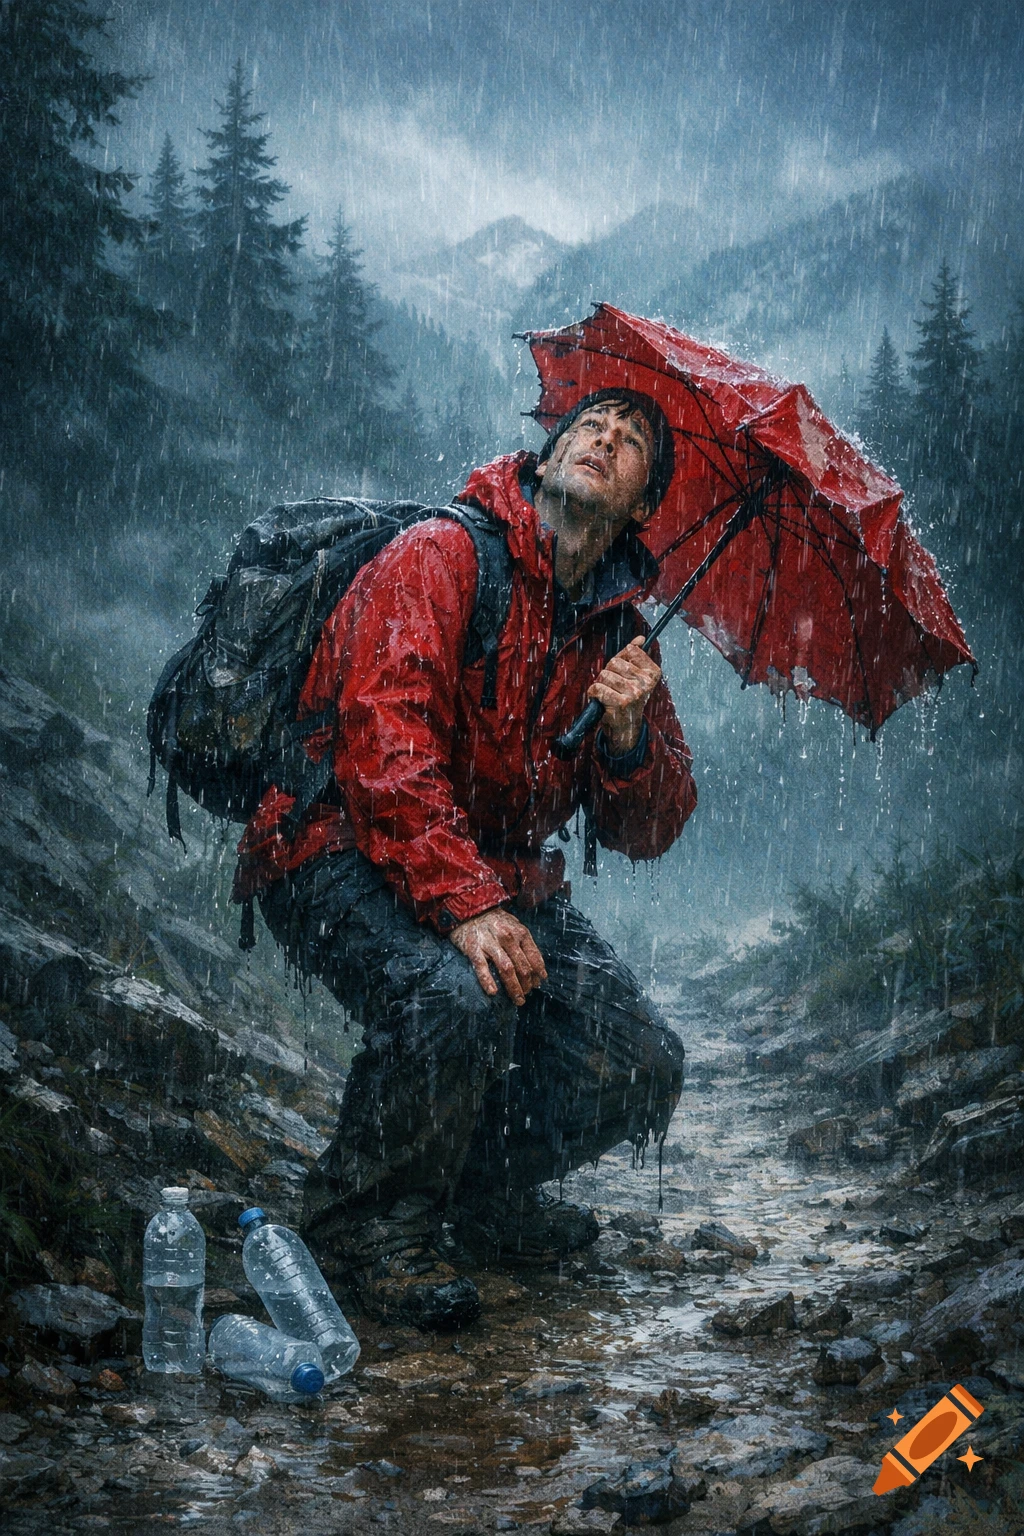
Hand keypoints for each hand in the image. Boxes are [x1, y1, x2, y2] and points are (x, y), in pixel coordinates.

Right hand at [449, 909, 546, 1004]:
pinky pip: (482, 967)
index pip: (534, 957)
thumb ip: (524, 944)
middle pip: (522, 966)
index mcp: (520, 932)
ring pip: (506, 969)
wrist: (468, 910)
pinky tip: (493, 992)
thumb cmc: (494, 922)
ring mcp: (490, 942)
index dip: (538, 973)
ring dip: (514, 987)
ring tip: (518, 999)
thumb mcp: (514, 926)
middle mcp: (507, 937)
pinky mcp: (473, 948)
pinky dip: (487, 981)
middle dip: (527, 984)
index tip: (539, 983)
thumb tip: (537, 969)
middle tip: (527, 995)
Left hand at [588, 635, 660, 754]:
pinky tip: (602, 701)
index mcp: (653, 673)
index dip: (620, 660)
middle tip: (614, 686)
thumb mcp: (635, 677)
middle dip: (608, 673)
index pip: (630, 650)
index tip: (623, 673)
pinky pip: (597, 688)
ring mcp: (634, 693)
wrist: (626, 728)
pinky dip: (594, 694)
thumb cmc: (628, 698)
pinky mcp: (620, 703)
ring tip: (608, 694)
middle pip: (615, 662)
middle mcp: (646, 683)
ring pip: (604, 675)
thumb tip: (640, 638)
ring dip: (601, 684)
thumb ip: (635, 656)